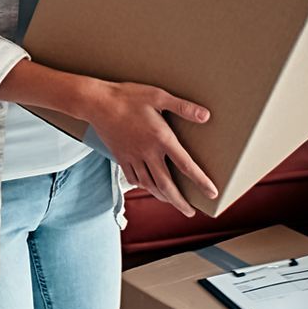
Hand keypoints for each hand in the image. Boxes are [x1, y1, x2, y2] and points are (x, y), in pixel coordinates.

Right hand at [81, 80, 215, 217]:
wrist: (96, 102)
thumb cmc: (128, 97)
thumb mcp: (159, 96)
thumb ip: (183, 107)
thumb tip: (205, 116)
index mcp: (161, 138)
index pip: (186, 165)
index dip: (200, 181)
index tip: (211, 193)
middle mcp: (148, 152)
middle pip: (166, 185)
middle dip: (180, 202)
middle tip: (190, 213)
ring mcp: (132, 156)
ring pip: (149, 185)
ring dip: (162, 197)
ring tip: (172, 202)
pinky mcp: (120, 156)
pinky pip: (132, 178)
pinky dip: (142, 186)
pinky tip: (147, 187)